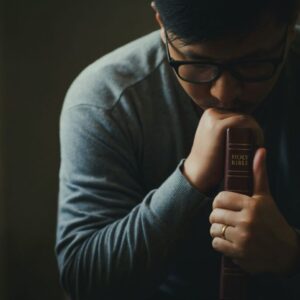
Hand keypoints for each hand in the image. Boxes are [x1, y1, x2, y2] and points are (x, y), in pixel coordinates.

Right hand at [183, 108, 262, 192]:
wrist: (198, 174)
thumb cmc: (211, 160)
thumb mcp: (216, 140)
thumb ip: (227, 131)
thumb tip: (248, 127)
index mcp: (210, 114)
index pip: (237, 115)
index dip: (249, 127)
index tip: (254, 141)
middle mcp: (211, 112)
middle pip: (242, 116)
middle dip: (253, 130)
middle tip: (257, 146)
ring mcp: (213, 118)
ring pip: (245, 118)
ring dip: (256, 131)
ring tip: (257, 146)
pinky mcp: (218, 126)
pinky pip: (244, 121)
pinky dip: (255, 131)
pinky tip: (257, 143)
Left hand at [209, 148, 299, 274]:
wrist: (287, 252)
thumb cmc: (273, 221)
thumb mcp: (266, 197)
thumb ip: (259, 174)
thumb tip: (260, 150)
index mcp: (251, 205)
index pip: (219, 198)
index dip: (219, 202)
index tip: (223, 206)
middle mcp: (247, 221)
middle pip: (214, 214)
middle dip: (217, 217)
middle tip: (225, 219)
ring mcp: (243, 238)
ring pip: (213, 229)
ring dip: (217, 230)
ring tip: (227, 230)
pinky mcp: (239, 253)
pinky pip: (216, 244)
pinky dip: (220, 244)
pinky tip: (230, 241)